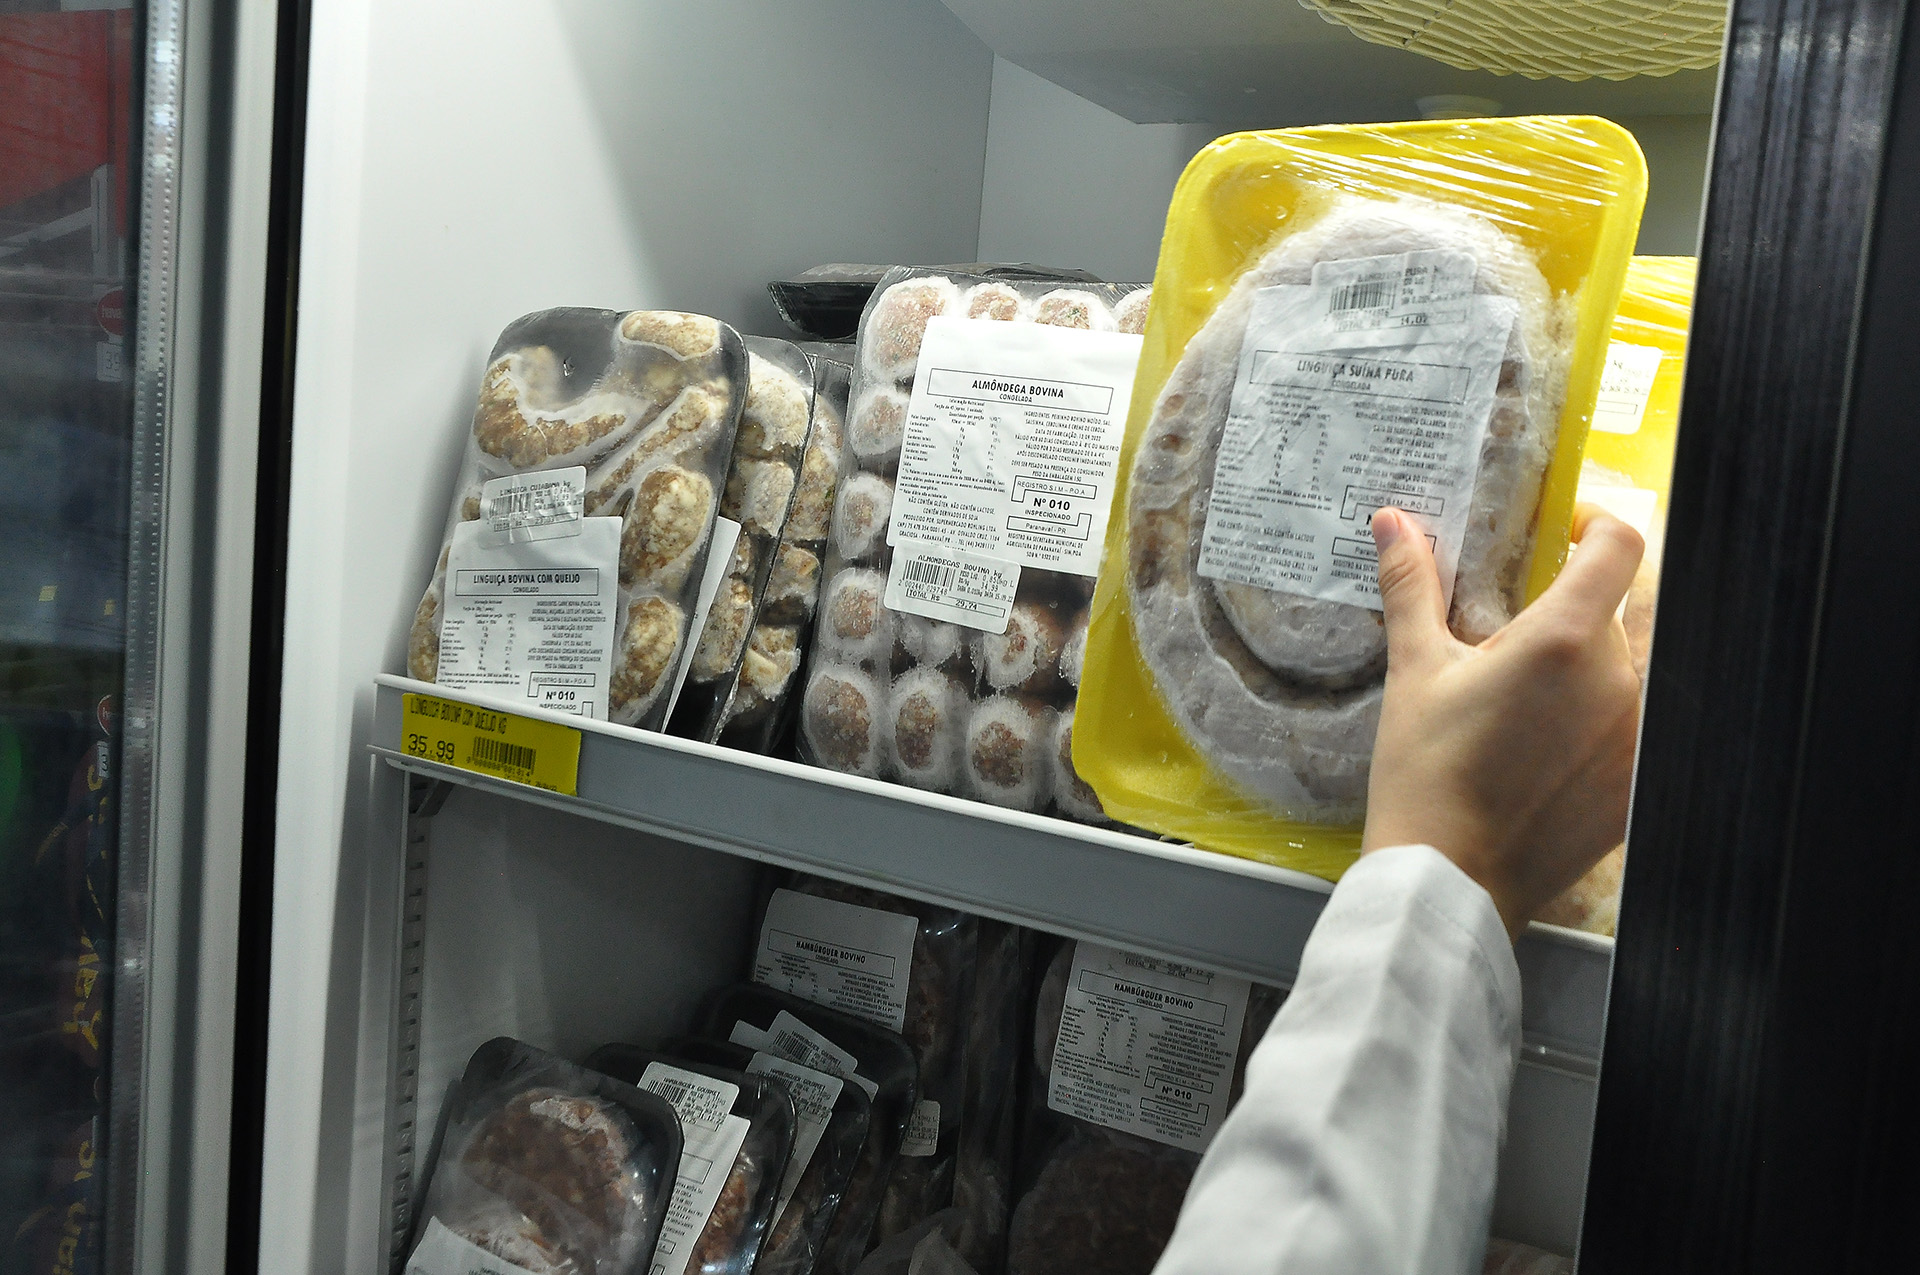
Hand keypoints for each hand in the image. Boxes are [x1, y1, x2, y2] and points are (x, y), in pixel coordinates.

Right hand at [1361, 504, 1645, 940]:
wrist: (1450, 877)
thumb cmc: (1425, 773)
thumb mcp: (1414, 672)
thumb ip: (1413, 589)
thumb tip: (1395, 523)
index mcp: (1564, 640)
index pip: (1620, 545)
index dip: (1596, 525)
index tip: (1563, 534)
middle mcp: (1617, 680)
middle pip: (1615, 610)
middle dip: (1569, 609)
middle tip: (1512, 634)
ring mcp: (1635, 734)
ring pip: (1623, 669)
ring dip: (1583, 668)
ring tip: (1524, 700)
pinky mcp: (1638, 781)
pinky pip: (1630, 725)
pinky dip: (1595, 721)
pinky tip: (1542, 747)